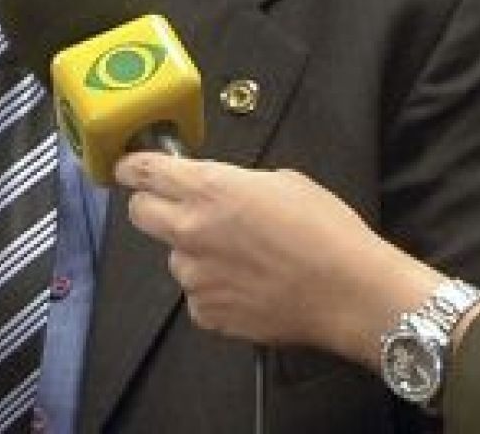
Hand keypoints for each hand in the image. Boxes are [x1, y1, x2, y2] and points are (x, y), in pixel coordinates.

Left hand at [115, 155, 440, 366]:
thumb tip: (218, 190)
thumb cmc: (327, 233)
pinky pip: (197, 294)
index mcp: (208, 189)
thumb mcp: (282, 182)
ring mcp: (195, 276)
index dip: (132, 167)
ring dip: (195, 254)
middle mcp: (191, 231)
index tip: (129, 167)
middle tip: (180, 209)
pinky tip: (249, 286)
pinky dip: (215, 290)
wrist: (351, 292)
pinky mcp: (206, 313)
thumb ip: (234, 183)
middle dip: (153, 206)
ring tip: (241, 259)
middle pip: (139, 213)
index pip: (143, 171)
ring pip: (174, 258)